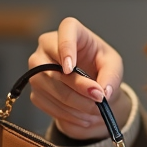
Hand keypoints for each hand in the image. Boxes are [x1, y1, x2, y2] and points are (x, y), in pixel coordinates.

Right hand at [27, 17, 129, 139]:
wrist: (89, 82)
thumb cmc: (99, 64)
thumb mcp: (113, 65)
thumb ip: (111, 76)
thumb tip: (103, 93)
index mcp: (70, 30)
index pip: (65, 31)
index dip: (65, 49)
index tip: (71, 68)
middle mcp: (47, 45)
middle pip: (52, 67)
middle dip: (77, 88)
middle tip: (98, 99)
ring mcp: (36, 66)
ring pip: (48, 88)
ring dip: (74, 104)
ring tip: (95, 111)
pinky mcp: (34, 87)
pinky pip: (46, 103)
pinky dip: (67, 114)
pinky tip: (83, 116)